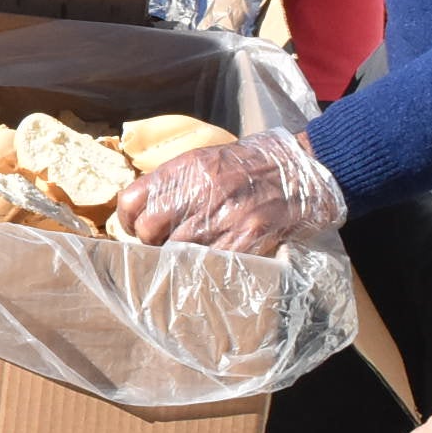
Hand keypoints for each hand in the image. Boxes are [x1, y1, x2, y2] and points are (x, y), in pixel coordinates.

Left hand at [111, 128, 345, 253]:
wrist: (303, 170)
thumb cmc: (251, 167)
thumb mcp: (206, 162)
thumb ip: (174, 184)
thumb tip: (142, 214)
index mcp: (184, 169)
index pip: (131, 201)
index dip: (128, 222)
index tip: (137, 231)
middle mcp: (198, 191)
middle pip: (148, 231)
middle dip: (154, 244)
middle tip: (168, 247)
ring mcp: (222, 217)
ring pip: (175, 253)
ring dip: (178, 261)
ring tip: (190, 259)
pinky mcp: (246, 239)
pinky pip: (208, 266)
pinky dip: (205, 271)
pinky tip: (211, 268)